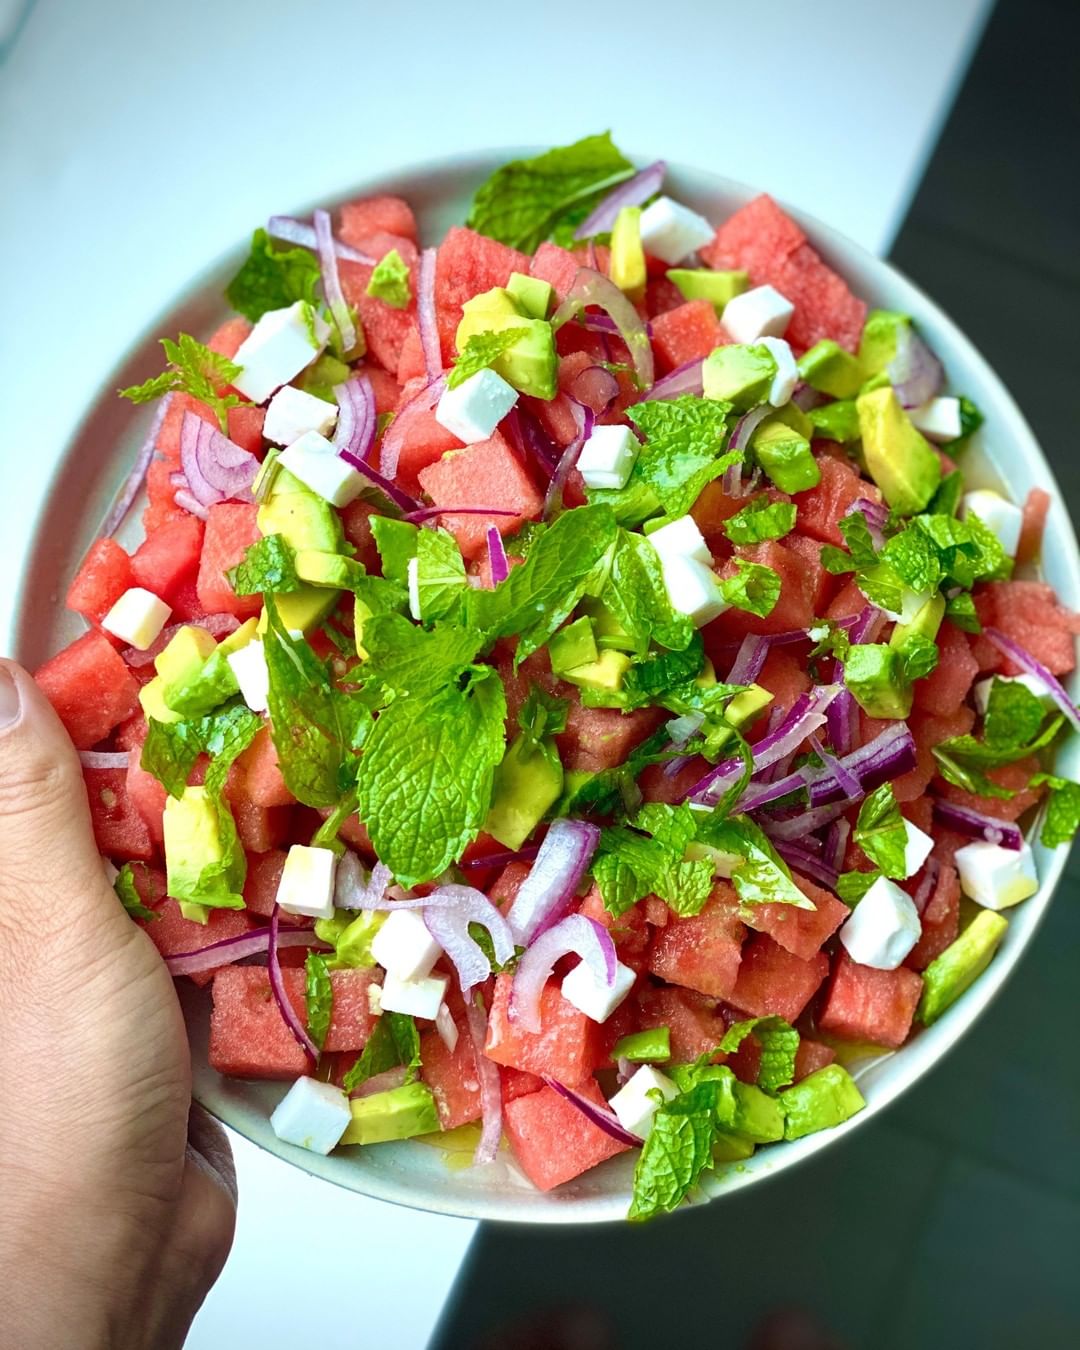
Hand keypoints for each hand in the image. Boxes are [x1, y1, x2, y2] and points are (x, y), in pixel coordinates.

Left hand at [0, 661, 235, 1349]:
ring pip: (179, 852)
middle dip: (179, 746)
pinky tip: (306, 854)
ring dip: (231, 817)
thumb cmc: (57, 1106)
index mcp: (8, 885)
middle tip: (250, 680)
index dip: (85, 691)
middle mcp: (50, 909)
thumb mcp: (48, 932)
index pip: (38, 759)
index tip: (147, 636)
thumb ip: (31, 809)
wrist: (116, 1253)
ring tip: (294, 747)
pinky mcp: (175, 993)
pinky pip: (221, 918)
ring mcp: (114, 951)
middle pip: (116, 796)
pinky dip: (259, 889)